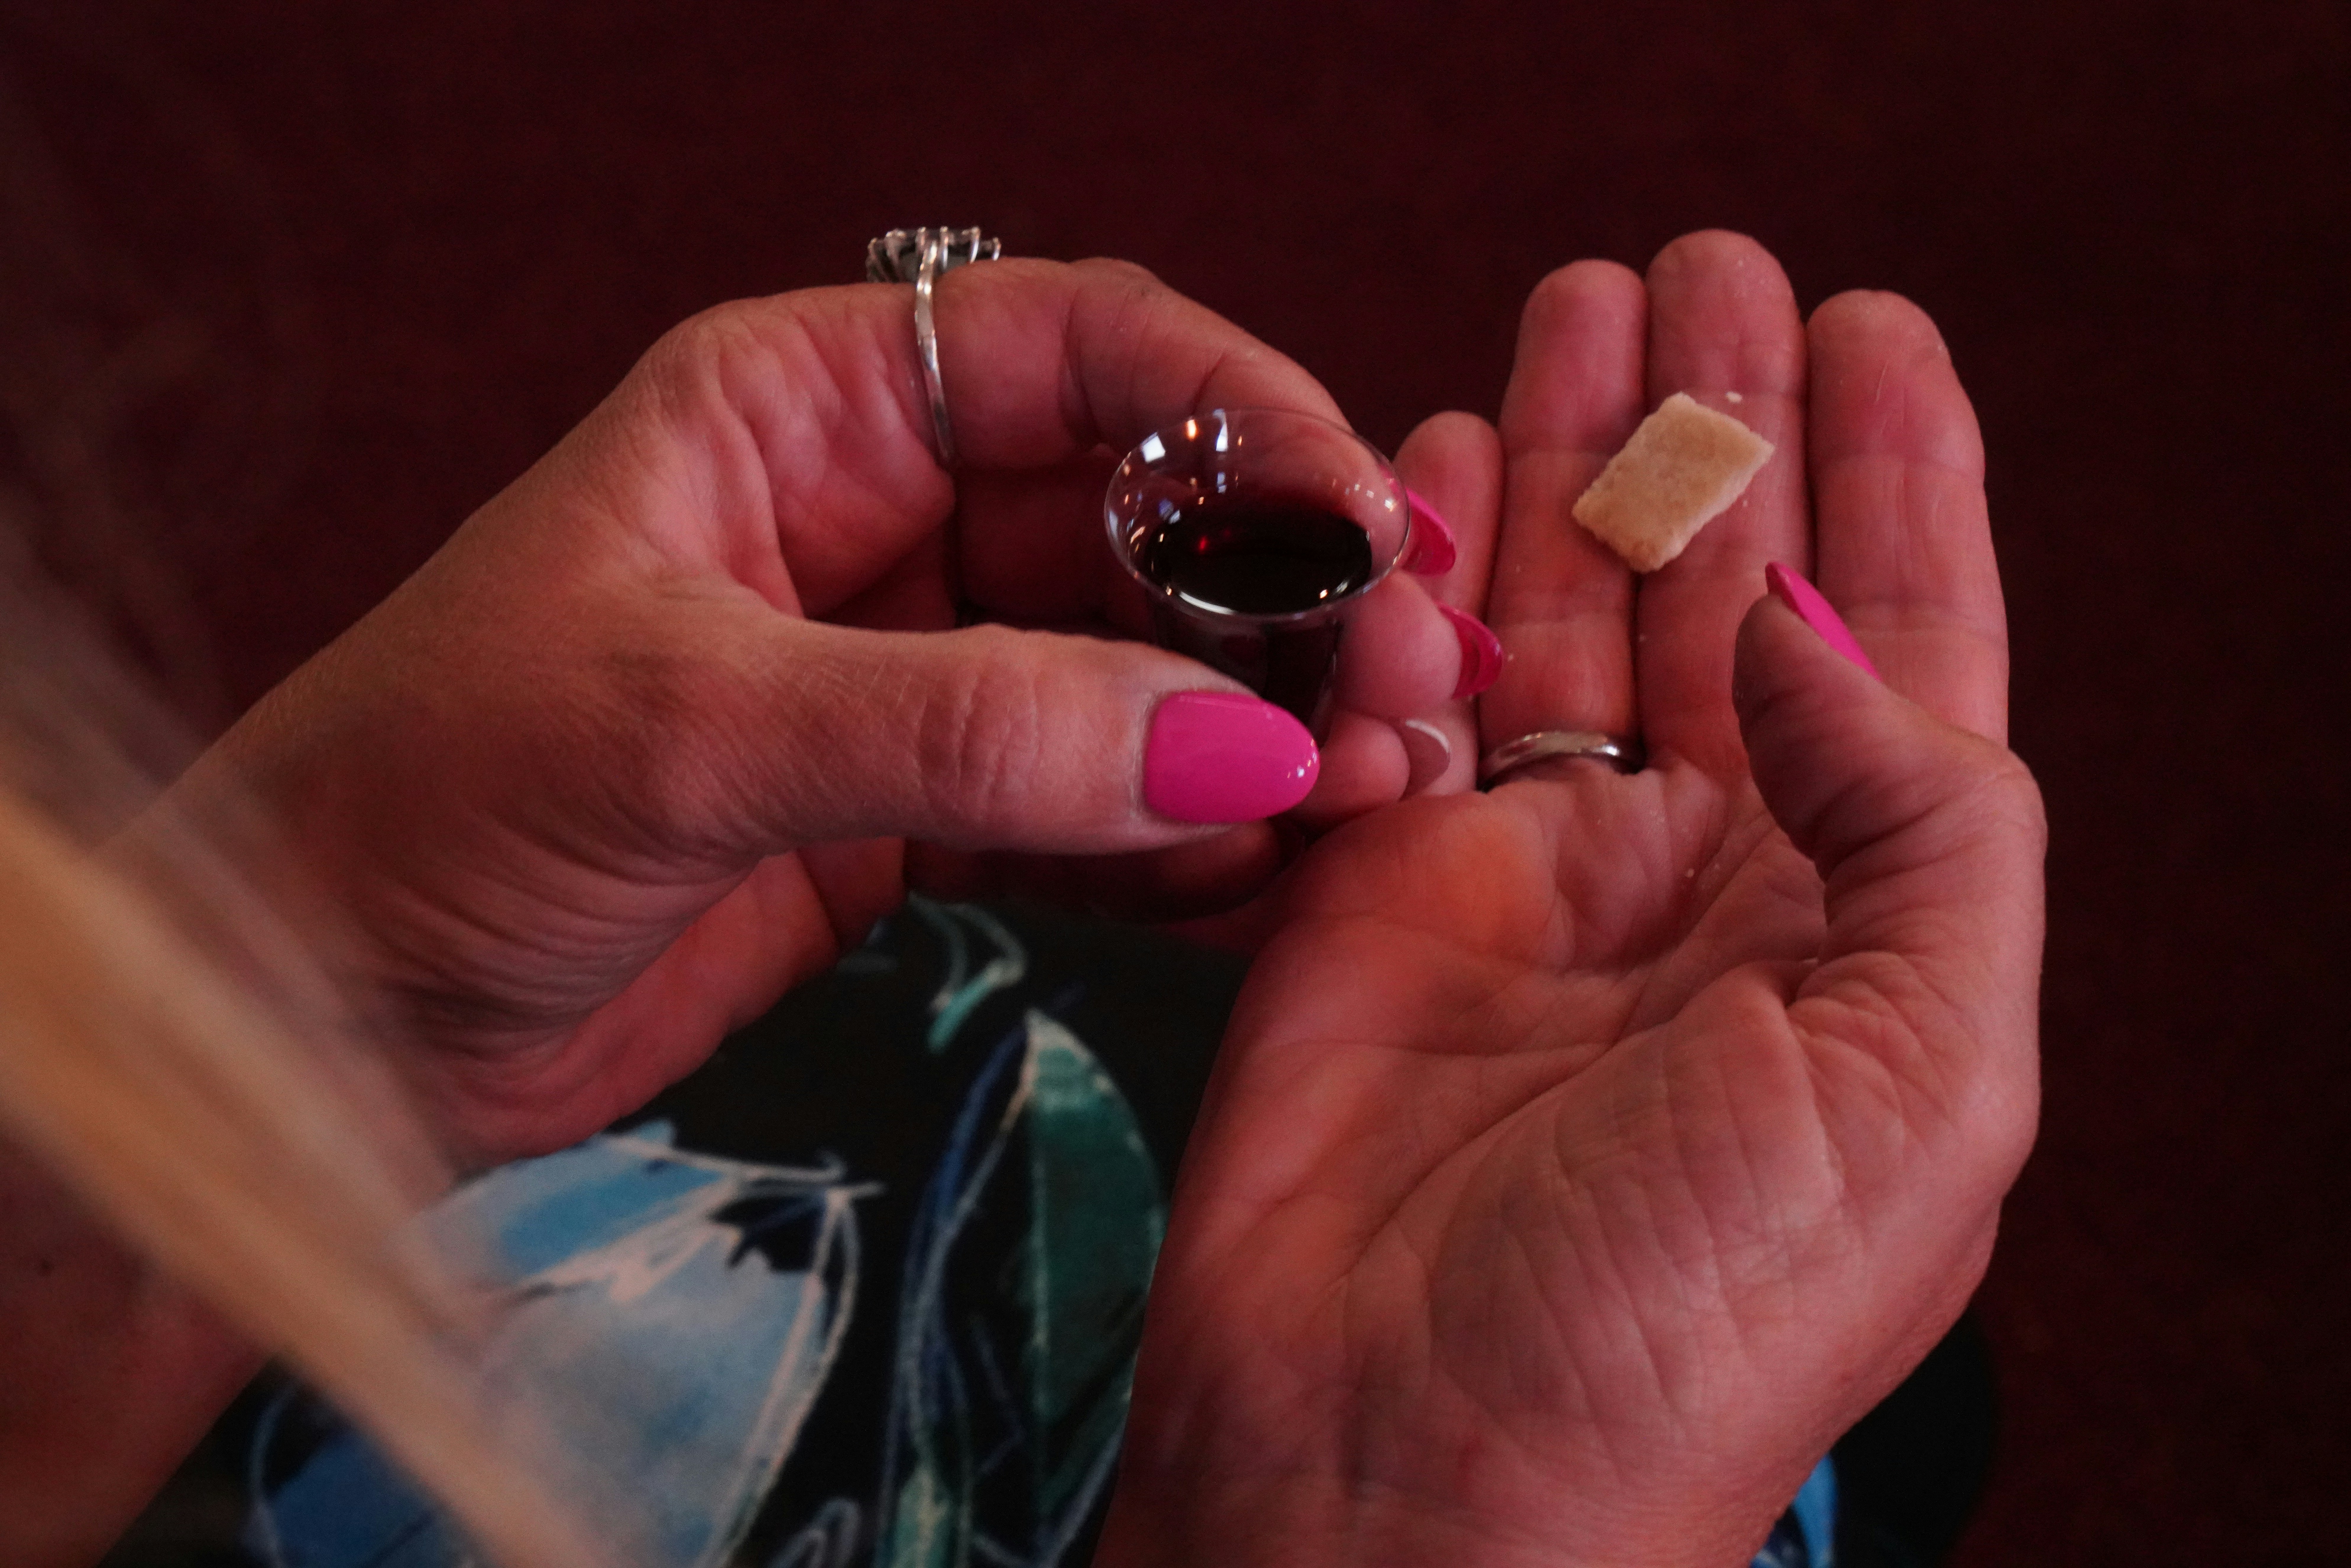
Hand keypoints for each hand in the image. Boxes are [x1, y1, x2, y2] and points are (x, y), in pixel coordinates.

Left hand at [176, 259, 1469, 1161]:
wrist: (324, 1007)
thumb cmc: (427, 805)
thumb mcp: (689, 729)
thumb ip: (967, 728)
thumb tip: (1232, 742)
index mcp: (801, 409)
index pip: (1079, 354)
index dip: (1244, 416)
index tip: (1365, 521)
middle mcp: (875, 521)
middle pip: (1142, 519)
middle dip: (1286, 601)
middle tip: (1413, 695)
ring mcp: (910, 673)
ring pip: (1140, 671)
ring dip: (1265, 732)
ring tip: (1377, 801)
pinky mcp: (917, 815)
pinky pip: (1095, 804)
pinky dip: (1187, 842)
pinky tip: (1266, 877)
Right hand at [1099, 232, 2044, 1565]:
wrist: (1411, 1465)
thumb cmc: (1683, 1325)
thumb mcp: (1927, 1082)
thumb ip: (1928, 825)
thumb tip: (1823, 635)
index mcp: (1862, 931)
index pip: (1905, 654)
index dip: (1897, 481)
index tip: (1872, 330)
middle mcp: (1707, 888)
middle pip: (1724, 601)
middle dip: (1716, 432)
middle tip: (1701, 278)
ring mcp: (1538, 877)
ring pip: (1569, 619)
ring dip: (1571, 464)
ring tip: (1574, 315)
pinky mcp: (1384, 883)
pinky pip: (1415, 687)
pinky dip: (1429, 577)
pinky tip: (1446, 471)